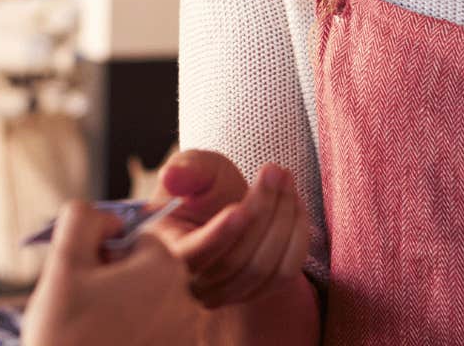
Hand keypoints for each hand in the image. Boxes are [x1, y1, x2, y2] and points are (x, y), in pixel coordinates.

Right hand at [21, 200, 199, 345]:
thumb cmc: (63, 338)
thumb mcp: (62, 266)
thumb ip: (82, 220)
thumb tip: (110, 218)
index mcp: (166, 268)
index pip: (136, 242)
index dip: (104, 259)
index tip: (85, 288)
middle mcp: (190, 302)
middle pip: (148, 277)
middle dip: (118, 289)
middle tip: (88, 317)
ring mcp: (189, 339)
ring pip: (153, 310)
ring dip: (127, 318)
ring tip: (96, 339)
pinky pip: (158, 339)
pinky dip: (137, 342)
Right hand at [151, 149, 310, 308]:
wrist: (225, 206)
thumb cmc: (204, 188)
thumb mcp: (194, 170)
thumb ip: (185, 170)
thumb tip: (171, 177)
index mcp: (166, 251)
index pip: (191, 255)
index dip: (218, 235)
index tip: (239, 207)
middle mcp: (193, 283)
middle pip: (235, 260)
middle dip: (261, 210)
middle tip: (274, 170)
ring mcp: (225, 294)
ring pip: (263, 267)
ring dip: (283, 218)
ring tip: (285, 178)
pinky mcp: (256, 293)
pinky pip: (285, 273)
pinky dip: (296, 236)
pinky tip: (295, 203)